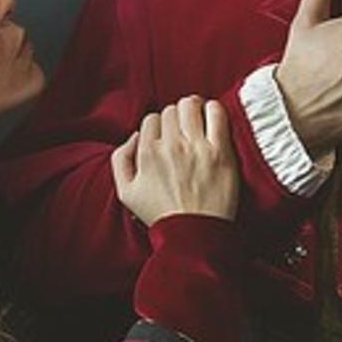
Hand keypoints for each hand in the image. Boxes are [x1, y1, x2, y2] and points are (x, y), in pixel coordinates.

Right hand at [112, 96, 238, 224]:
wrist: (194, 236)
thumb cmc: (162, 216)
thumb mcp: (126, 193)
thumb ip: (120, 160)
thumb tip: (134, 136)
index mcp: (147, 153)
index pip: (152, 119)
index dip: (159, 126)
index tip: (167, 137)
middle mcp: (170, 146)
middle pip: (171, 110)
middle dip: (176, 117)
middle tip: (184, 130)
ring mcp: (196, 147)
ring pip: (191, 105)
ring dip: (193, 109)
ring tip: (198, 121)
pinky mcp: (220, 151)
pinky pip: (217, 113)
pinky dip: (214, 109)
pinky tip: (213, 118)